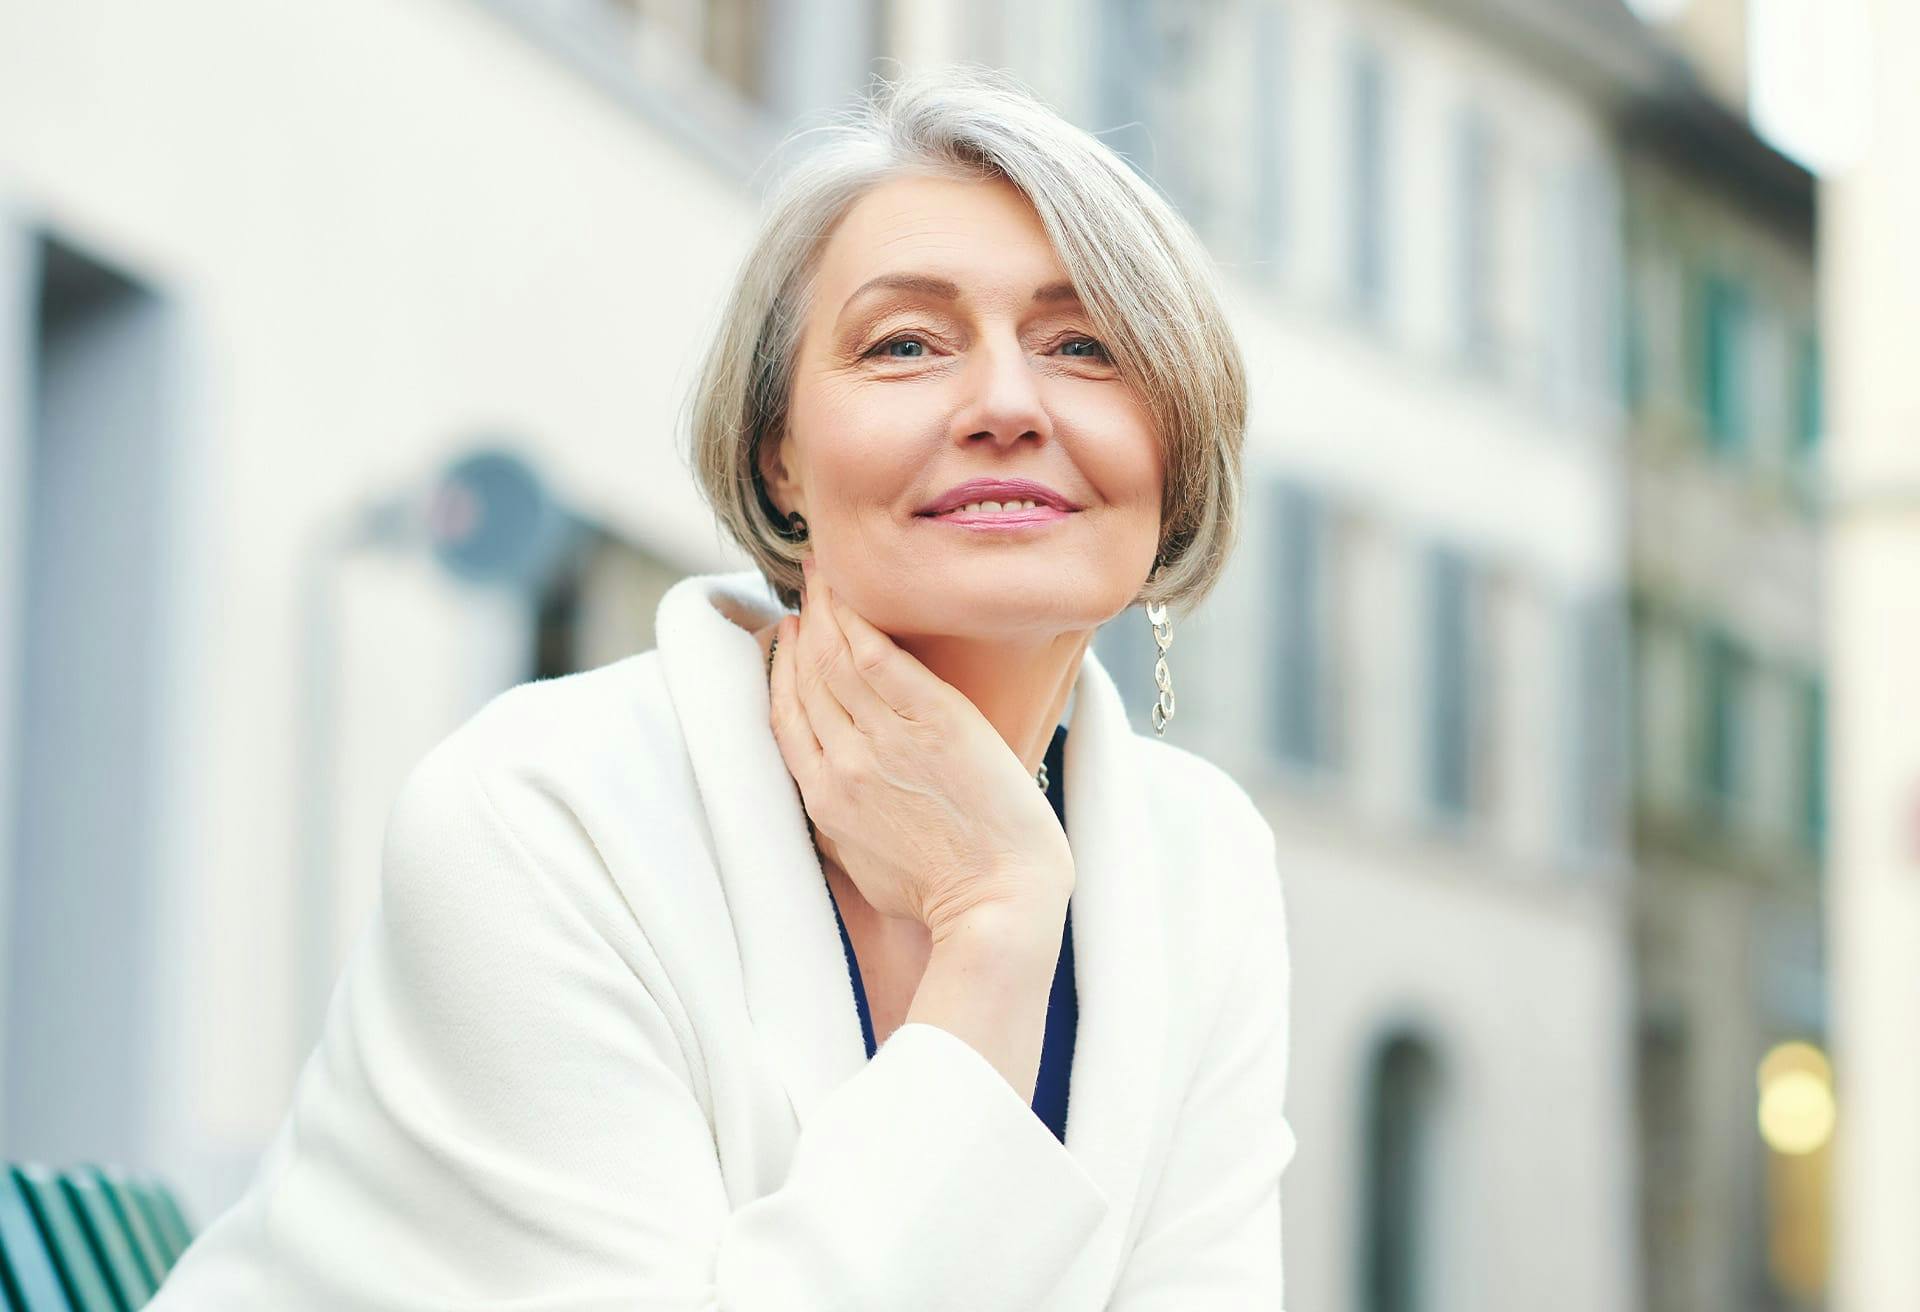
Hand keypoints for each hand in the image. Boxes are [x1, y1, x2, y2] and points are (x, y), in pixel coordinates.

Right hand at [767, 558, 1073, 938]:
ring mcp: (884, 740)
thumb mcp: (865, 867)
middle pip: (806, 678)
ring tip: (824, 576)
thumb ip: (840, 823)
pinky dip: (857, 618)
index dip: (781, 671)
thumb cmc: (943, 895)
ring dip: (824, 609)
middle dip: (801, 628)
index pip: (786, 718)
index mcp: (824, 801)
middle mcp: (842, 764)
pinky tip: (852, 592)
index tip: (785, 638)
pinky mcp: (932, 721)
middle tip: (804, 591)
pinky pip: (880, 655)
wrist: (997, 903)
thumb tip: (832, 796)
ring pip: (835, 658)